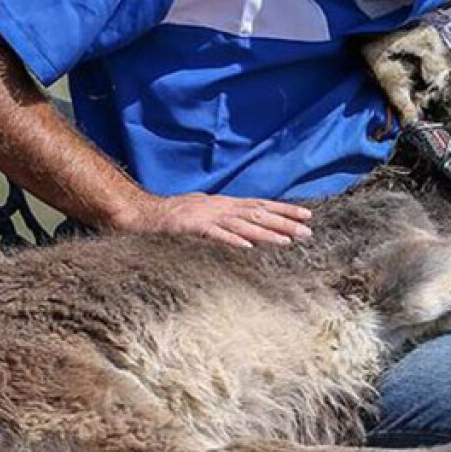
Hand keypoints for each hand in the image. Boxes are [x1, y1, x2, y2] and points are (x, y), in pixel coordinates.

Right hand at [115, 193, 313, 247]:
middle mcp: (220, 206)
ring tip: (288, 241)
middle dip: (284, 222)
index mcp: (224, 204)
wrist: (142, 214)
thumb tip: (252, 236)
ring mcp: (206, 216)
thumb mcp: (206, 218)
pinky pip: (215, 235)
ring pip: (242, 224)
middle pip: (258, 214)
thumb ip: (227, 224)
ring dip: (266, 233)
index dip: (285, 210)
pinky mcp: (191, 227)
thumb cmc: (172, 218)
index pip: (261, 206)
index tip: (307, 216)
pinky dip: (232, 240)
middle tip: (308, 231)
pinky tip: (248, 247)